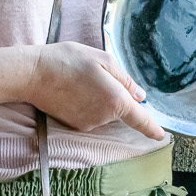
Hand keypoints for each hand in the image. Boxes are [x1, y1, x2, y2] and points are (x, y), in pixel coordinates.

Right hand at [30, 42, 164, 139]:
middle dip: (115, 96)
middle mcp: (104, 116)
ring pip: (104, 113)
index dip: (152, 128)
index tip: (162, 136)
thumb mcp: (102, 60)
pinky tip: (72, 90)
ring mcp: (89, 123)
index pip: (140, 119)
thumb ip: (125, 79)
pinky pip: (90, 116)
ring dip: (99, 99)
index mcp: (116, 100)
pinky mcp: (75, 126)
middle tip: (94, 75)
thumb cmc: (68, 60)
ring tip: (79, 81)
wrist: (33, 74)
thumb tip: (140, 96)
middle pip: (120, 110)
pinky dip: (87, 105)